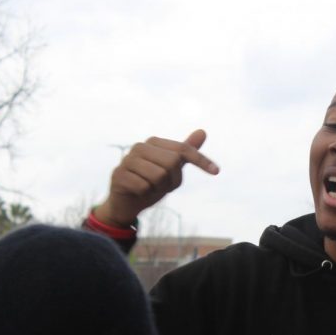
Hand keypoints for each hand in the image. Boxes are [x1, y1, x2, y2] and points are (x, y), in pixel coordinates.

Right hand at [94, 129, 218, 226]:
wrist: (126, 203)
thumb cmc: (151, 183)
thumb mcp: (172, 169)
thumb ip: (185, 152)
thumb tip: (203, 131)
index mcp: (154, 142)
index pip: (183, 150)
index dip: (201, 161)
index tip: (216, 171)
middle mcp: (139, 147)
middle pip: (172, 163)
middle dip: (172, 180)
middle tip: (162, 185)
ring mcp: (127, 160)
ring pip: (158, 176)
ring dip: (158, 188)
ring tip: (149, 187)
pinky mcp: (119, 175)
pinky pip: (144, 187)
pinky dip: (145, 194)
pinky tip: (138, 192)